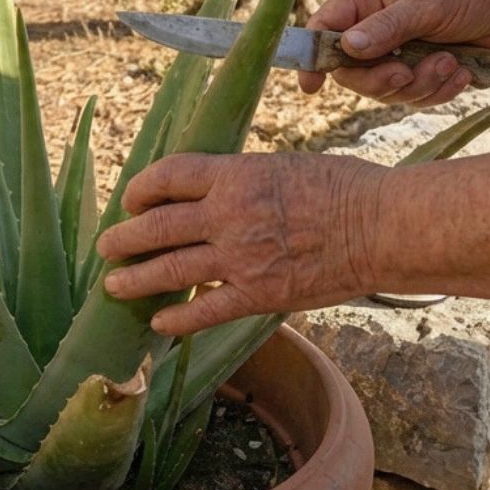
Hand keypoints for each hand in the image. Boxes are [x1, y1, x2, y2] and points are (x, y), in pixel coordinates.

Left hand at [97, 152, 386, 334]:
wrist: (382, 226)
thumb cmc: (344, 188)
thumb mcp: (283, 166)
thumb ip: (244, 181)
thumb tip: (217, 191)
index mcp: (235, 174)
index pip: (168, 175)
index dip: (141, 188)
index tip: (130, 200)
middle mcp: (228, 213)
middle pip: (157, 225)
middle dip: (125, 237)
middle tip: (107, 247)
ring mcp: (240, 257)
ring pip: (170, 269)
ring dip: (136, 279)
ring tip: (113, 286)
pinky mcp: (258, 295)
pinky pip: (204, 310)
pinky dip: (177, 318)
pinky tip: (159, 323)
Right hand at [299, 0, 489, 105]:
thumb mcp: (429, 3)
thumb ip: (387, 27)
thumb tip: (346, 46)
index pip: (325, 27)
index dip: (313, 56)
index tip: (311, 86)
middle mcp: (376, 26)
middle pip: (352, 70)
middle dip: (381, 79)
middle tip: (406, 74)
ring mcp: (399, 52)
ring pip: (385, 89)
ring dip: (418, 84)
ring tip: (450, 63)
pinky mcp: (422, 72)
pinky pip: (415, 97)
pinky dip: (438, 91)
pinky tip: (461, 72)